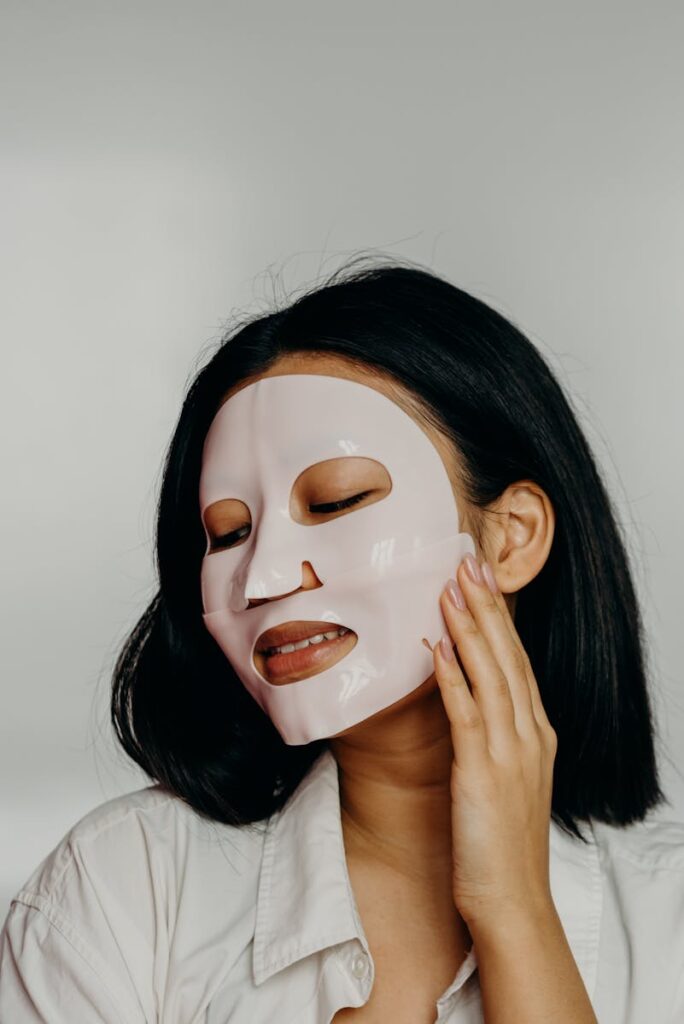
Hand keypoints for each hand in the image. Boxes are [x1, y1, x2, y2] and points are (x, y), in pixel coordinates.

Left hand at [433, 552, 557, 931]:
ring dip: (469, 628)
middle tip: (467, 563)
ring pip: (491, 674)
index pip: (518, 661)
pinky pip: (467, 713)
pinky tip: (435, 647)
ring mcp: (511, 752)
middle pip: (508, 657)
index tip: (482, 580)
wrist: (512, 901)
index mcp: (536, 734)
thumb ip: (491, 736)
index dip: (499, 618)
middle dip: (487, 607)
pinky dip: (452, 676)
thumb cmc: (500, 843)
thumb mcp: (504, 779)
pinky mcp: (484, 772)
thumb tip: (461, 697)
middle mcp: (529, 735)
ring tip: (451, 588)